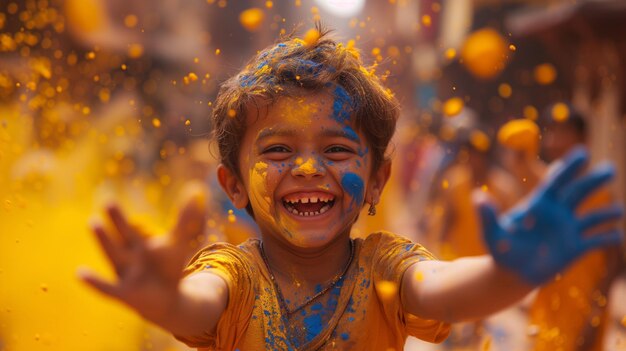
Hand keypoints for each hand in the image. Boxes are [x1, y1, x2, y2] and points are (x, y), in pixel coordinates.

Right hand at [79, 189, 206, 320]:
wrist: (168, 300)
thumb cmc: (169, 268)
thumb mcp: (180, 243)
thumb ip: (187, 219)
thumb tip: (197, 190)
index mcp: (138, 244)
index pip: (128, 228)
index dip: (119, 217)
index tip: (108, 201)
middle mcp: (128, 256)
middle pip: (121, 236)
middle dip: (115, 221)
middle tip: (106, 202)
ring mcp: (125, 274)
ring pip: (113, 255)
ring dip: (104, 240)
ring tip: (93, 222)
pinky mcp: (125, 293)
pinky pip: (106, 288)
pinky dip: (94, 282)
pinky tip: (80, 273)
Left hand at [477, 147, 623, 284]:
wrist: (512, 272)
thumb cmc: (501, 249)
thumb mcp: (491, 233)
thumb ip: (487, 215)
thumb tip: (477, 196)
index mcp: (538, 205)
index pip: (555, 182)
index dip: (568, 167)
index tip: (582, 153)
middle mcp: (557, 213)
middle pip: (578, 192)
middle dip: (593, 181)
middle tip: (609, 169)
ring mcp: (568, 230)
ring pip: (592, 217)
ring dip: (606, 213)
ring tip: (618, 210)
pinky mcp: (575, 249)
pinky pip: (595, 241)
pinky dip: (607, 238)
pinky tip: (617, 235)